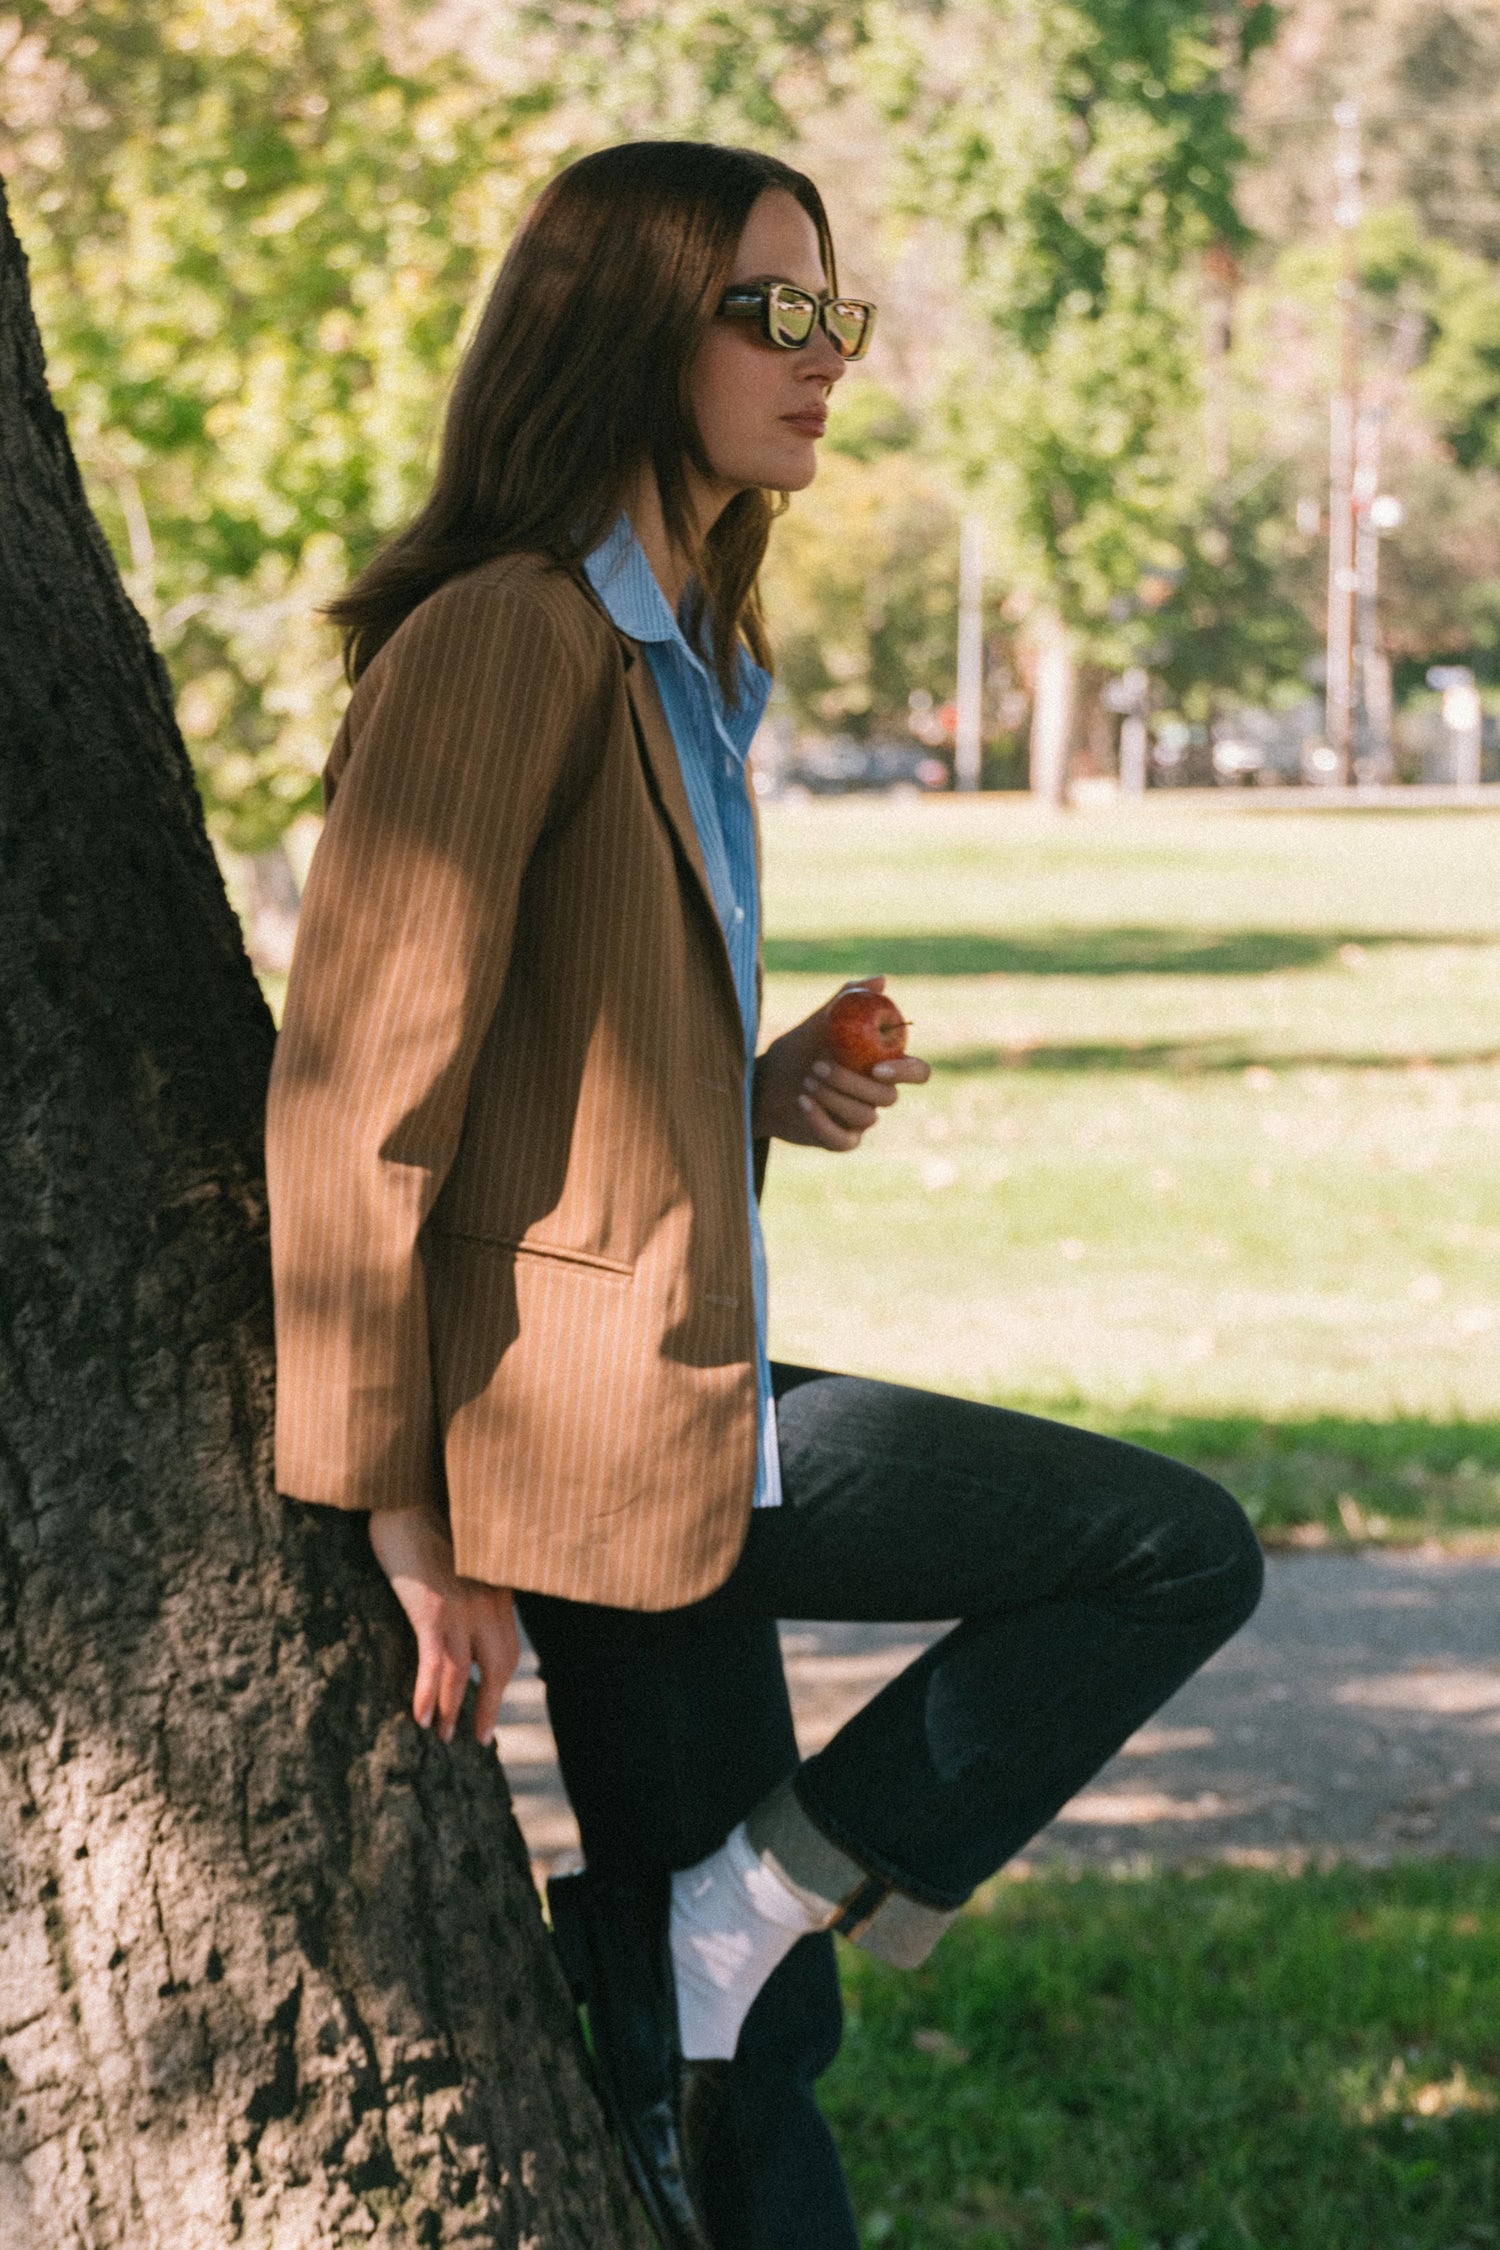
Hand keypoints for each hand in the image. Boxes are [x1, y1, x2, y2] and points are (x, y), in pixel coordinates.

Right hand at [368, 1505, 518, 1745]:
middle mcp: (487, 1603)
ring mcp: (460, 1608)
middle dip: (487, 1706)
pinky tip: (419, 1716)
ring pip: (461, 1672)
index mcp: (497, 1590)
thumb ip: (473, 1584)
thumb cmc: (429, 1523)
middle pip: (497, 1667)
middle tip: (478, 1737)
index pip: (507, 1648)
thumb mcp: (462, 1556)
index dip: (500, 1682)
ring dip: (451, 1708)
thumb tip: (470, 1614)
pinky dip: (427, 1694)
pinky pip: (434, 1664)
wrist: (407, 1497)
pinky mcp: (432, 1611)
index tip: (490, 1707)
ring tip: (441, 1735)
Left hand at [752, 976, 931, 1152]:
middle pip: (888, 1096)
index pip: (917, 1072)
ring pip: (867, 1116)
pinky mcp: (841, 1140)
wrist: (763, 1083)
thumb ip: (848, 1000)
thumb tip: (882, 981)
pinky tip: (802, 1102)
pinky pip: (844, 1140)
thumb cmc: (796, 1051)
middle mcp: (877, 1094)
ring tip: (806, 1081)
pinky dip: (823, 1121)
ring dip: (835, 1097)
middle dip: (853, 1082)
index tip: (877, 1067)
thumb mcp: (818, 1022)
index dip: (906, 1072)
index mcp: (883, 1066)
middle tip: (818, 1066)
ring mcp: (861, 1120)